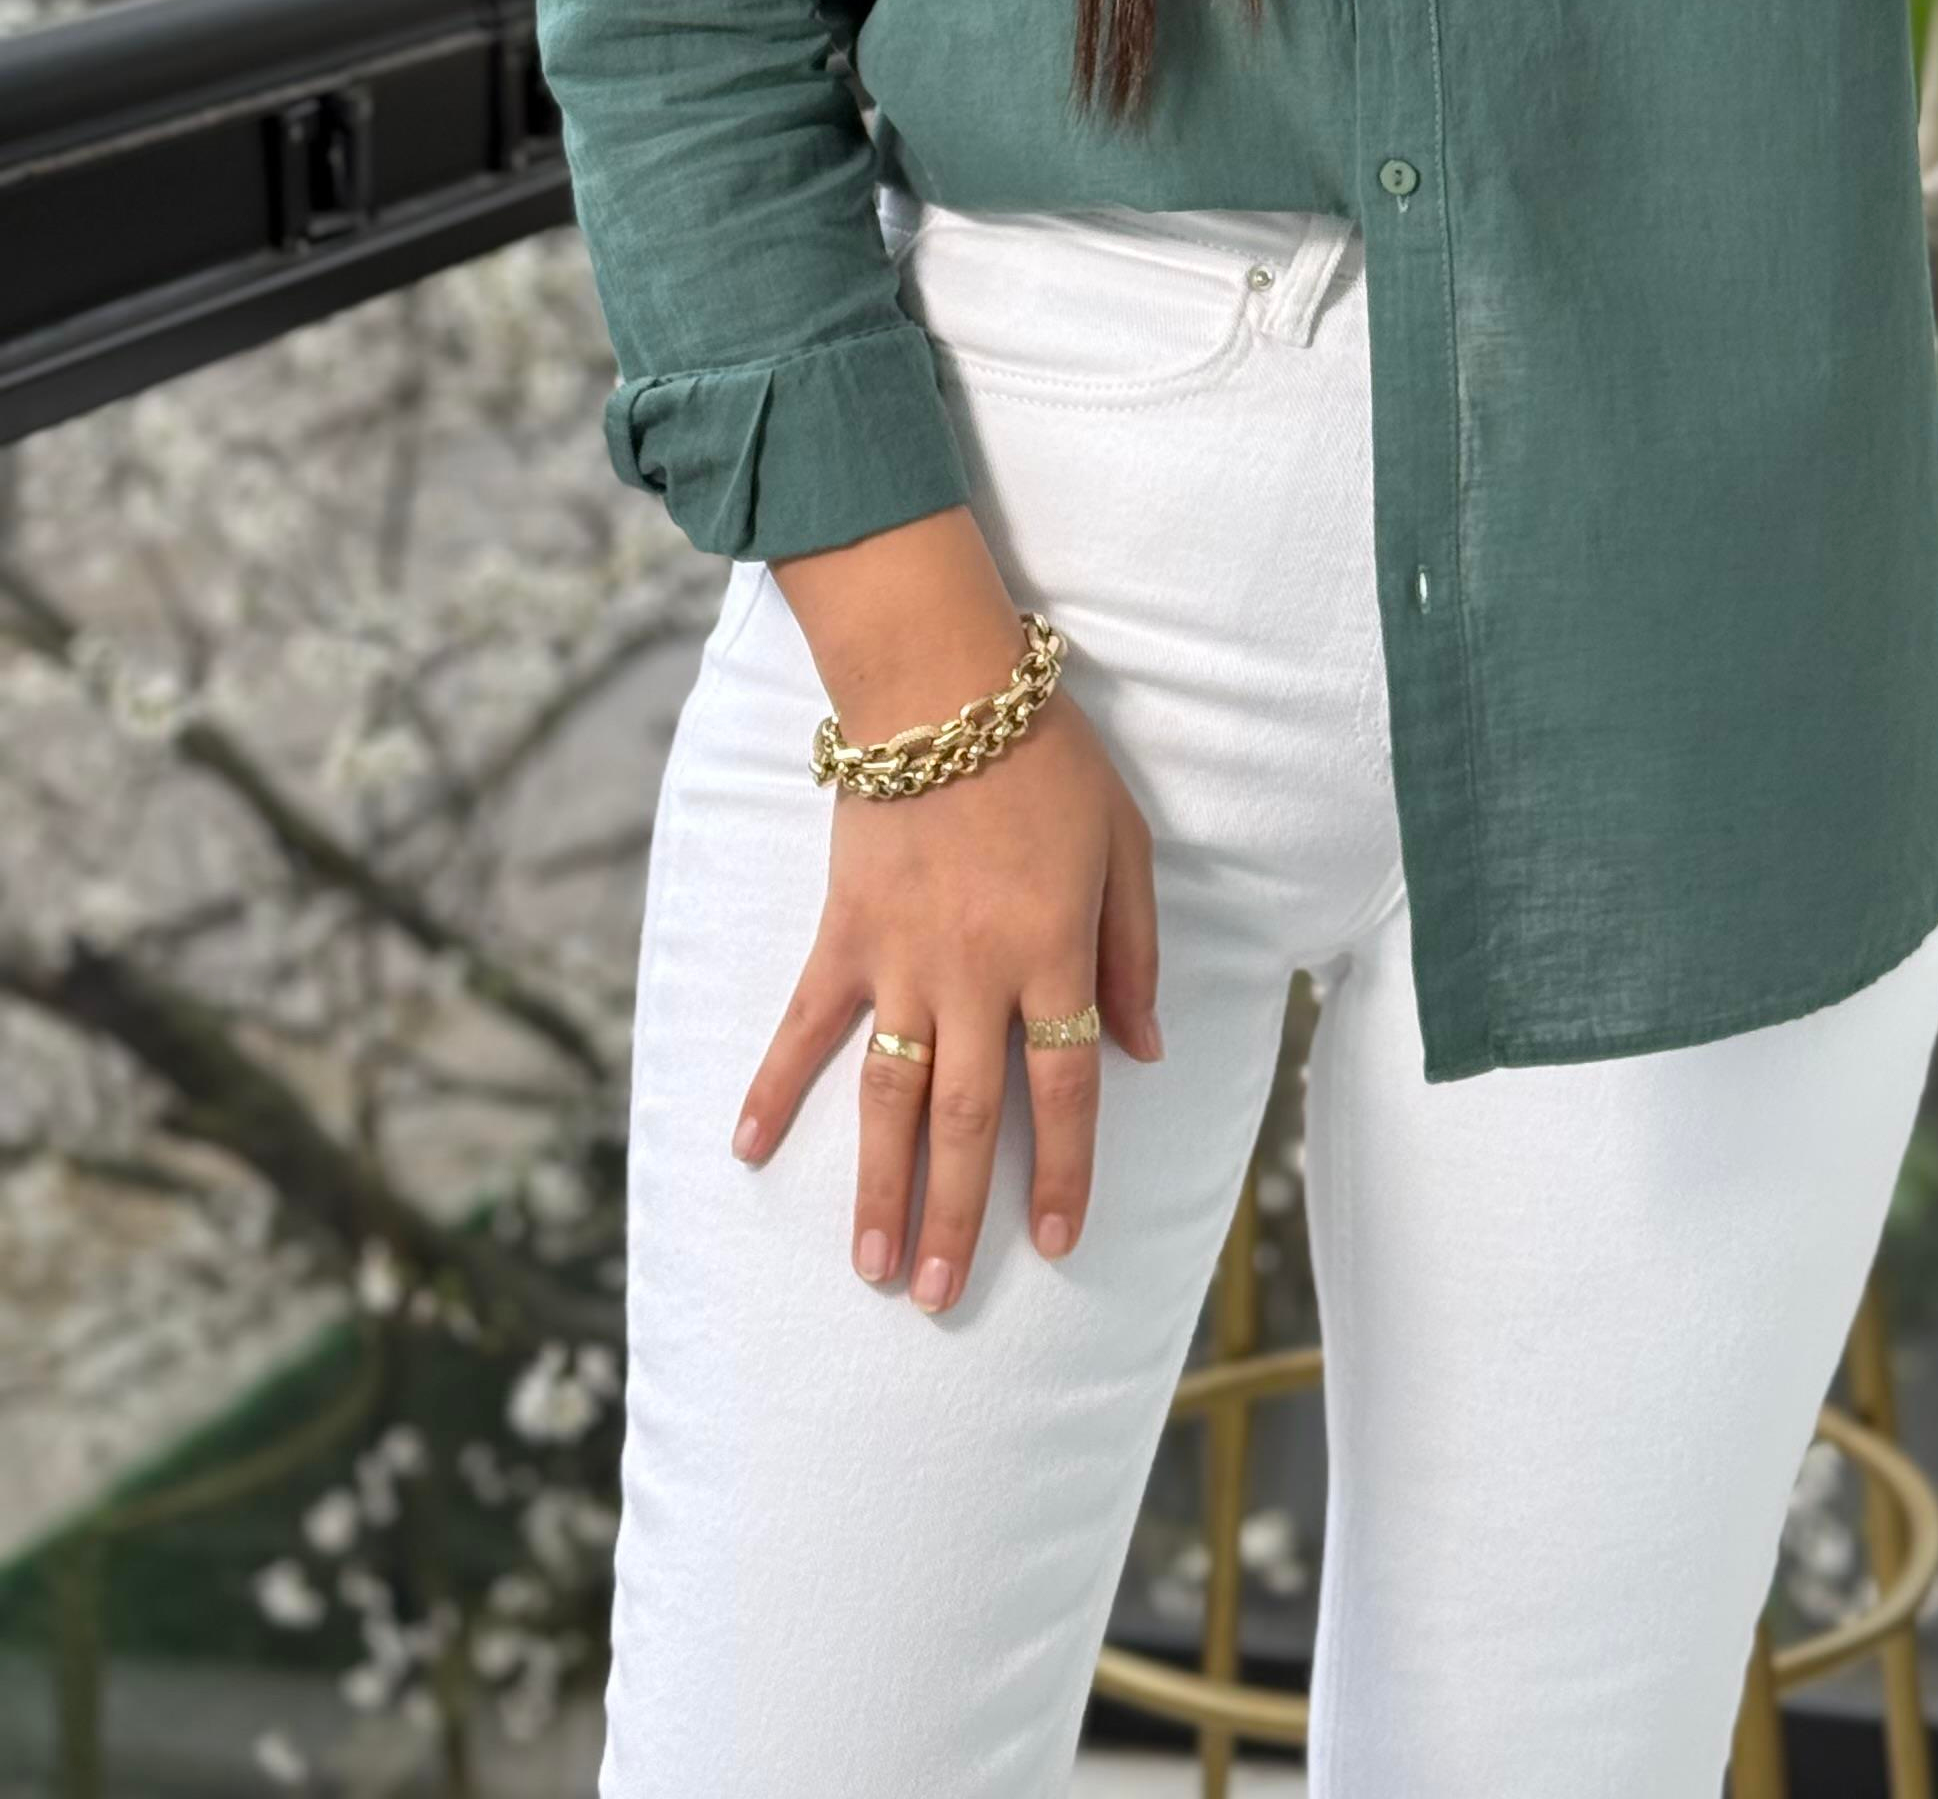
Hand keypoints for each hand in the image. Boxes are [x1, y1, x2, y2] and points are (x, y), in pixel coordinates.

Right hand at [729, 604, 1162, 1311]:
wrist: (943, 688)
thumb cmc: (1049, 759)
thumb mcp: (1125, 845)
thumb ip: (1134, 952)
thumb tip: (1145, 1050)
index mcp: (1054, 955)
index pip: (1066, 1089)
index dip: (1063, 1170)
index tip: (1055, 1241)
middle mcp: (975, 976)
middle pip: (969, 1119)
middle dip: (959, 1215)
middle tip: (942, 1297)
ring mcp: (900, 962)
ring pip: (888, 1098)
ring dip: (878, 1187)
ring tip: (871, 1266)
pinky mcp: (841, 935)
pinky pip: (803, 1026)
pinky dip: (770, 1087)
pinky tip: (744, 1150)